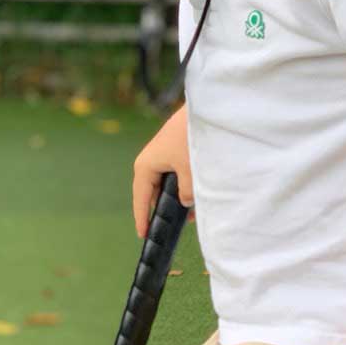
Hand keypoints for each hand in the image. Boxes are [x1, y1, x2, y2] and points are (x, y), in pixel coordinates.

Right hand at [132, 103, 194, 236]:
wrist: (204, 109)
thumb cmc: (191, 138)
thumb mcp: (190, 172)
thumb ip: (187, 193)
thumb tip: (186, 202)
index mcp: (145, 166)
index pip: (141, 199)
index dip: (142, 219)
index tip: (144, 236)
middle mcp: (150, 161)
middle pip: (153, 192)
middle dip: (163, 209)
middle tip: (171, 228)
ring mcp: (162, 154)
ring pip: (166, 183)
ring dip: (176, 197)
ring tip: (190, 215)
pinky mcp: (174, 149)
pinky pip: (174, 174)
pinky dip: (183, 186)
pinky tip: (196, 196)